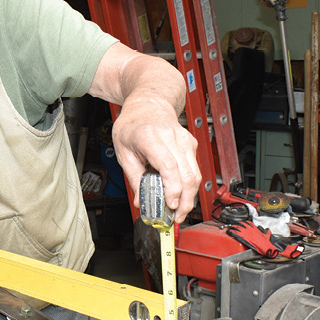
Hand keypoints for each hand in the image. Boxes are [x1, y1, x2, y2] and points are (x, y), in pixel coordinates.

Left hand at [112, 97, 200, 223]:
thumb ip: (133, 177)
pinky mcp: (191, 145)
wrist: (149, 103)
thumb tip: (140, 201)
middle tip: (176, 217)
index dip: (172, 189)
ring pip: (196, 174)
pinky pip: (195, 169)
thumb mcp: (123, 150)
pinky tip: (180, 195)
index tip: (170, 205)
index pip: (169, 167)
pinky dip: (189, 186)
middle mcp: (172, 138)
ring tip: (180, 212)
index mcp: (150, 137)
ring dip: (190, 197)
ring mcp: (185, 141)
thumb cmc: (134, 123)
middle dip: (185, 201)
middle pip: (187, 175)